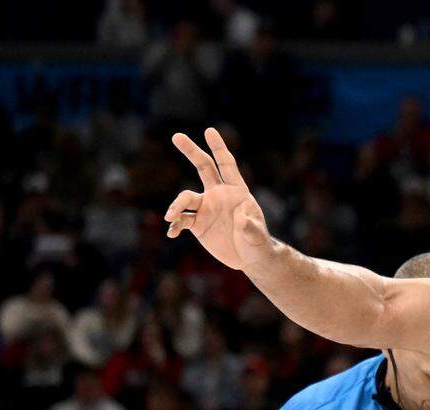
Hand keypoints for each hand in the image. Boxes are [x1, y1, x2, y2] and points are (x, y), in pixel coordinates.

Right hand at [165, 128, 271, 270]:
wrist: (249, 259)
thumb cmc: (258, 243)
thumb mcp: (257, 235)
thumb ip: (250, 226)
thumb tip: (241, 218)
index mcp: (237, 191)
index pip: (226, 164)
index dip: (218, 148)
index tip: (209, 130)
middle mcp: (218, 194)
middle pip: (203, 167)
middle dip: (191, 151)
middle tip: (176, 136)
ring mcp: (206, 208)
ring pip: (185, 198)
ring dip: (176, 206)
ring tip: (171, 217)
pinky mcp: (197, 224)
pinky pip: (181, 220)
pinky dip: (175, 225)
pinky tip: (171, 233)